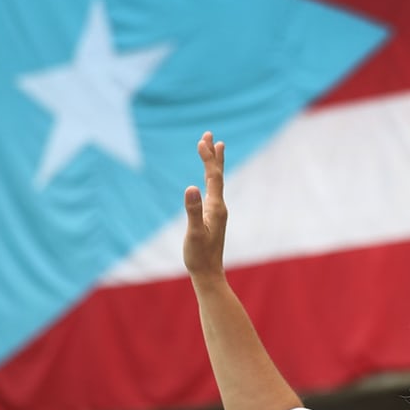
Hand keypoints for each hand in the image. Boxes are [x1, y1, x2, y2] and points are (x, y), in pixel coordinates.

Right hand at [183, 131, 227, 281]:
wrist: (208, 274)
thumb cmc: (199, 256)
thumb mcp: (194, 233)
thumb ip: (192, 210)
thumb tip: (190, 188)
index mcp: (216, 207)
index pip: (213, 177)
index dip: (208, 158)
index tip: (203, 140)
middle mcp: (219, 207)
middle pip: (217, 175)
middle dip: (213, 155)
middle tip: (210, 135)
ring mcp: (217, 212)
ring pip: (216, 182)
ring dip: (214, 165)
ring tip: (215, 149)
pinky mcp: (212, 218)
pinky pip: (212, 192)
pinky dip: (210, 179)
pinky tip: (208, 181)